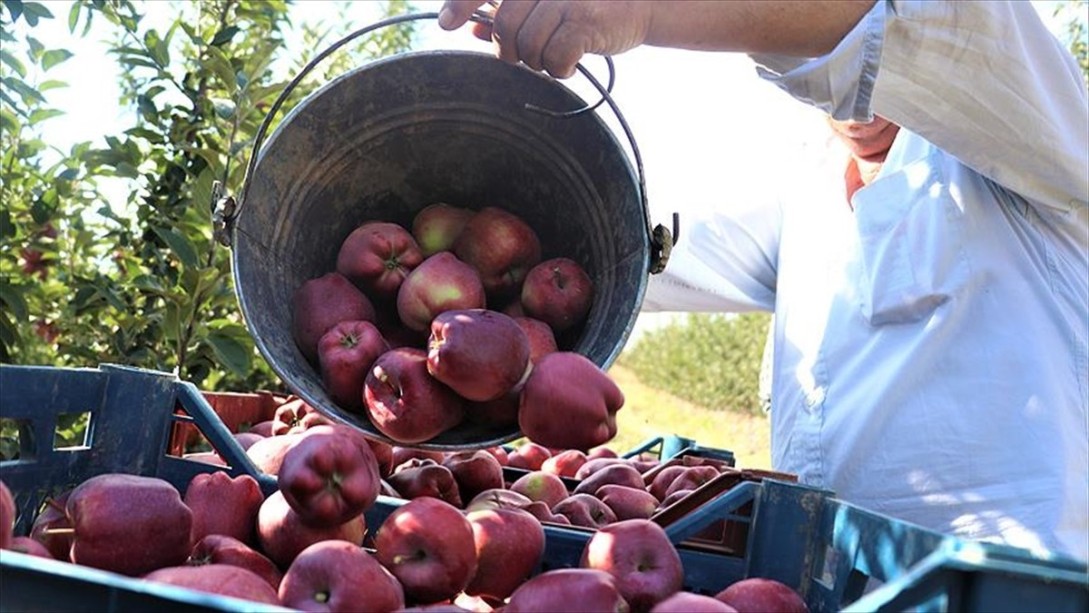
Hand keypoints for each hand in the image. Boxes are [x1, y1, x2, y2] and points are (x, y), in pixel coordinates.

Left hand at [438, 0, 653, 77]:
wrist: (641, 5)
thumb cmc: (588, 5)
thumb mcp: (546, 3)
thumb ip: (511, 11)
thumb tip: (474, 29)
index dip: (461, 3)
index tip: (446, 24)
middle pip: (505, 25)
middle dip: (511, 50)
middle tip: (527, 57)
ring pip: (529, 45)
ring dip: (538, 62)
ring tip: (556, 57)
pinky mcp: (586, 21)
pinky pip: (554, 57)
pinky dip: (559, 69)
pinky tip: (571, 64)